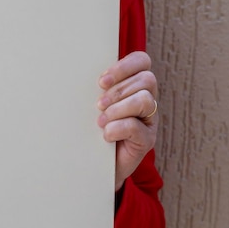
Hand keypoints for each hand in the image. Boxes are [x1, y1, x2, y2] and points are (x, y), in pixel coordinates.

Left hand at [97, 51, 157, 190]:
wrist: (95, 166)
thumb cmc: (92, 130)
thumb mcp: (92, 105)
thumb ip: (96, 88)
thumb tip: (79, 73)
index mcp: (134, 86)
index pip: (142, 62)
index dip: (125, 66)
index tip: (102, 81)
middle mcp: (146, 100)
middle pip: (146, 79)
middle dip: (118, 90)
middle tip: (99, 105)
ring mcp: (149, 121)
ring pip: (145, 100)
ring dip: (117, 108)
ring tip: (100, 121)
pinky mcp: (147, 140)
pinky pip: (136, 127)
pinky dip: (117, 129)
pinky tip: (106, 135)